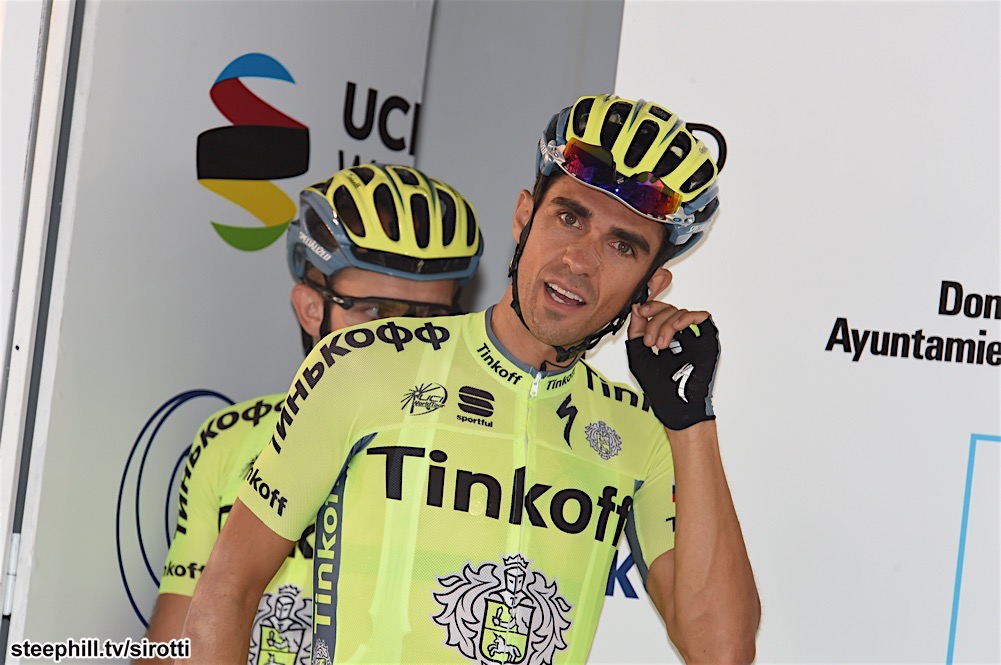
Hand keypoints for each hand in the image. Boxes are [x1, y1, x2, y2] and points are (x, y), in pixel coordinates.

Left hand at [626, 302, 719, 429]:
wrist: (672, 403)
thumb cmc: (658, 386)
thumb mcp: (638, 354)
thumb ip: (636, 330)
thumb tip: (637, 308)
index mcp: (665, 336)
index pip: (659, 311)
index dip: (650, 308)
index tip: (640, 312)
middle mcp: (680, 335)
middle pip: (669, 310)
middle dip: (655, 321)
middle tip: (649, 340)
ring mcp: (694, 337)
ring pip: (681, 313)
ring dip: (666, 325)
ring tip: (660, 345)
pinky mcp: (707, 340)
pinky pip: (702, 317)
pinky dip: (687, 318)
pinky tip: (676, 328)